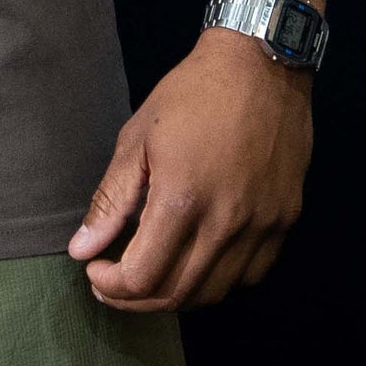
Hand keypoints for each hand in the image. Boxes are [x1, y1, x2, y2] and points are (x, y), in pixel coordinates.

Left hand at [67, 30, 311, 310]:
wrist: (261, 66)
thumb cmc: (191, 94)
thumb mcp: (138, 138)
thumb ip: (111, 200)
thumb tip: (82, 249)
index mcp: (182, 200)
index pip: (143, 278)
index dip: (112, 285)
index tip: (95, 269)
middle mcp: (225, 223)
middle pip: (177, 295)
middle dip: (136, 299)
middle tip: (114, 282)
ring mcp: (261, 227)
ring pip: (214, 293)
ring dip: (175, 295)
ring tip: (151, 274)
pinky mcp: (284, 222)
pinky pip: (249, 275)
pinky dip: (217, 281)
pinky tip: (196, 260)